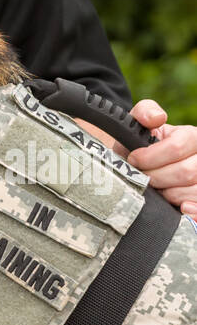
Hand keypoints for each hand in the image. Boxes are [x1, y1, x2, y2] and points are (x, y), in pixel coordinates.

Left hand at [122, 100, 196, 217]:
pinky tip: (181, 209)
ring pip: (193, 190)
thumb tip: (157, 117)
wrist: (142, 170)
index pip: (176, 147)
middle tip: (143, 179)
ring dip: (169, 194)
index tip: (134, 160)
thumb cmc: (142, 148)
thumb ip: (144, 112)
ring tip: (157, 190)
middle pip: (186, 172)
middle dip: (157, 178)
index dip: (151, 157)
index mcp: (192, 137)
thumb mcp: (140, 127)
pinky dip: (192, 211)